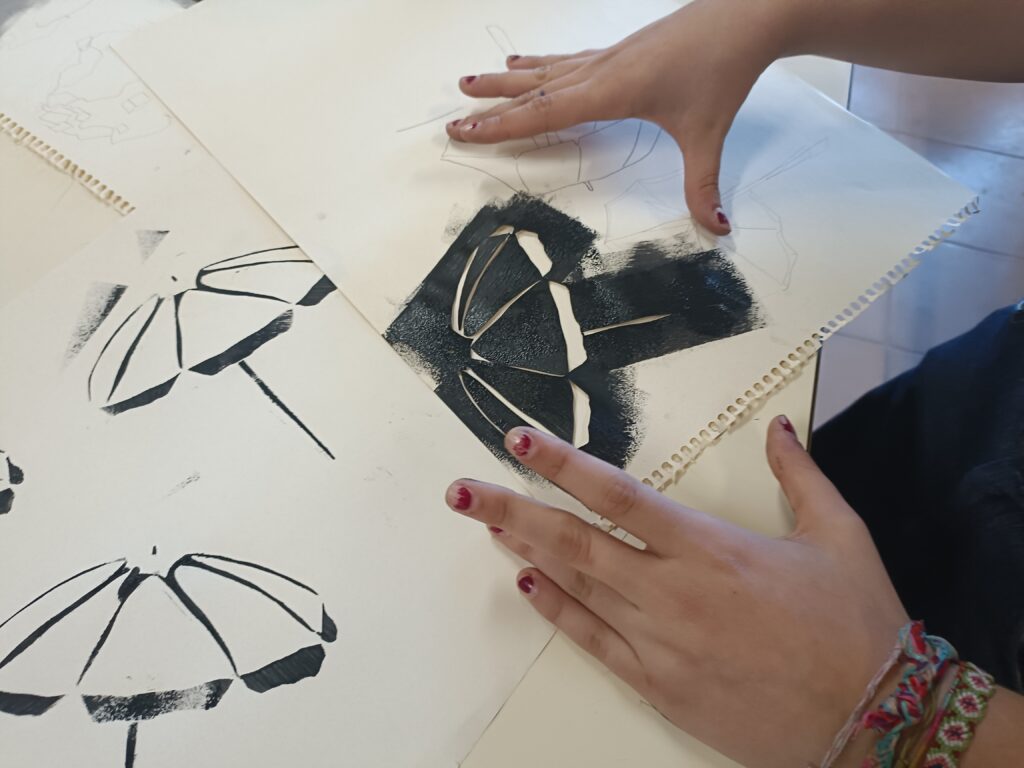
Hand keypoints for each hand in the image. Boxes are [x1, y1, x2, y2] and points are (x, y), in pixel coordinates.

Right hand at [445, 0, 785, 234]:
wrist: (744, 15)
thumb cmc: (721, 69)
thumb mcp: (708, 135)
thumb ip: (703, 186)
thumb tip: (716, 229)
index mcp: (610, 92)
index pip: (543, 113)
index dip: (500, 126)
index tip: (465, 131)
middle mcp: (599, 71)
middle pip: (532, 91)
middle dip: (490, 107)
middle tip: (453, 119)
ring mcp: (606, 57)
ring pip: (543, 71)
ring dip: (504, 81)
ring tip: (470, 82)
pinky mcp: (618, 50)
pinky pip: (564, 60)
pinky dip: (538, 63)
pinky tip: (524, 60)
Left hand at [445, 416, 908, 767]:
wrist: (873, 722)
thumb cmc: (856, 626)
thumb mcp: (841, 536)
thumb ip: (800, 474)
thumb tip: (779, 426)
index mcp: (711, 547)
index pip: (618, 495)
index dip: (562, 465)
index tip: (519, 441)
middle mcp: (672, 591)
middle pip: (575, 541)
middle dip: (512, 510)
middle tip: (461, 491)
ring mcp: (659, 642)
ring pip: (576, 587)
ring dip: (526, 552)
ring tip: (486, 523)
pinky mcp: (659, 684)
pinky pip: (594, 642)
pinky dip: (557, 612)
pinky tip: (528, 586)